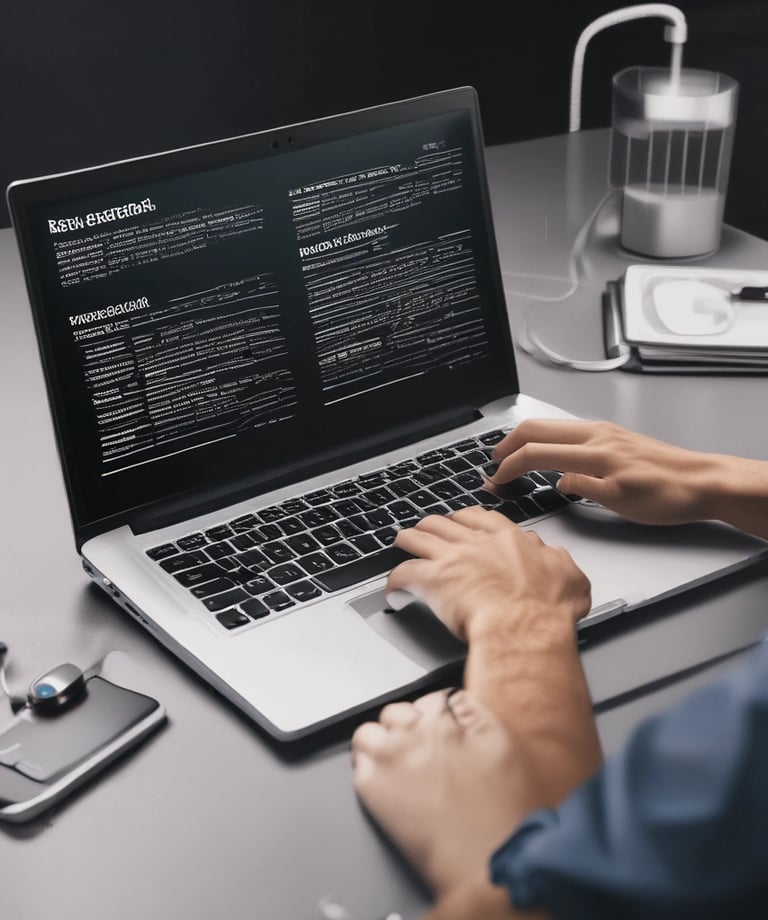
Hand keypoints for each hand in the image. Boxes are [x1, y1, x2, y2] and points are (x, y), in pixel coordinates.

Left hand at [352, 689, 544, 898]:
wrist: (485, 862)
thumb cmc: (501, 812)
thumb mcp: (502, 745)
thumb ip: (474, 714)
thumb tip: (455, 701)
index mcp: (446, 718)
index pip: (430, 698)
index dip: (435, 715)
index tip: (438, 730)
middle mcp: (413, 731)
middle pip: (396, 712)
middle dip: (405, 727)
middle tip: (418, 752)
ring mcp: (389, 757)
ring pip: (368, 732)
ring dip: (379, 743)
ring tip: (394, 765)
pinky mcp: (371, 786)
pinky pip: (357, 762)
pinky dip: (367, 769)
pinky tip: (386, 786)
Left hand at [387, 507, 590, 641]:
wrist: (525, 628)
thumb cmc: (547, 610)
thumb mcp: (570, 578)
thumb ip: (558, 562)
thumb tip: (554, 557)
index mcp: (507, 539)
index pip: (479, 518)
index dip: (465, 519)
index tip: (461, 522)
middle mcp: (476, 542)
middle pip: (443, 522)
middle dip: (431, 526)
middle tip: (426, 532)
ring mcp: (451, 558)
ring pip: (416, 537)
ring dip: (406, 541)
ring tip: (401, 545)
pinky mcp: (432, 580)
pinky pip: (402, 574)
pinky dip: (394, 581)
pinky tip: (393, 589)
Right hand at [491, 419, 718, 526]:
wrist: (704, 482)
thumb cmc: (668, 495)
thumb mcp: (621, 502)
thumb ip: (583, 487)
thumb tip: (557, 481)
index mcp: (594, 452)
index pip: (536, 453)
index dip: (509, 467)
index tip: (495, 480)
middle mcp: (596, 435)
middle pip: (537, 429)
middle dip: (508, 444)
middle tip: (492, 462)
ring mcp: (604, 432)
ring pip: (552, 427)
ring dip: (526, 440)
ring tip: (511, 457)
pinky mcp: (612, 436)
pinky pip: (568, 431)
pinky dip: (546, 440)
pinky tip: (547, 454)